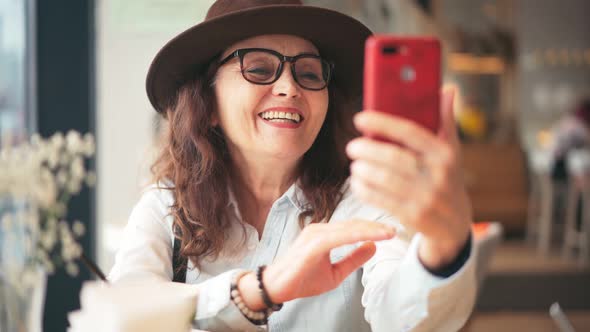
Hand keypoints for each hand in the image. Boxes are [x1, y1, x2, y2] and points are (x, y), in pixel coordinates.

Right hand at [259, 220, 394, 303]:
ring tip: (389, 232)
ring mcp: (316, 234)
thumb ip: (353, 260)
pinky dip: (358, 235)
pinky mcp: (313, 243)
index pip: (353, 227)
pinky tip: (372, 236)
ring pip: (349, 228)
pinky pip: (339, 236)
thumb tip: (373, 247)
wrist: (277, 287)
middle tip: (396, 229)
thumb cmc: (301, 279)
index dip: (373, 228)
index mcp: (325, 235)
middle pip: (354, 224)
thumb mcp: (335, 272)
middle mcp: (320, 229)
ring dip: (371, 229)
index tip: (392, 231)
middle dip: (376, 226)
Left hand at [345, 89, 471, 269]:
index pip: (410, 132)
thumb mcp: (452, 152)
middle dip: (366, 149)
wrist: (455, 225)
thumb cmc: (447, 179)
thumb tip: (447, 89)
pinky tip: (358, 182)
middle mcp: (437, 175)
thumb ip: (445, 121)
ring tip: (355, 164)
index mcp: (445, 154)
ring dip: (362, 170)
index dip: (382, 123)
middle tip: (352, 146)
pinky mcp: (413, 216)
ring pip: (383, 180)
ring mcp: (425, 198)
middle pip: (392, 158)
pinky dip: (363, 189)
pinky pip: (380, 199)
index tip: (360, 118)